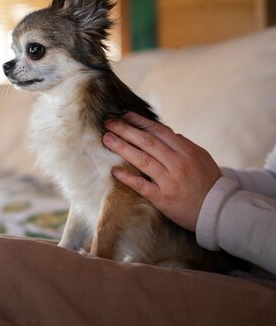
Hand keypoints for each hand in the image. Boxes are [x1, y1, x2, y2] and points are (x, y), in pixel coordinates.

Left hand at [102, 112, 221, 231]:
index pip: (158, 131)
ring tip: (107, 139)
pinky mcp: (163, 198)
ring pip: (142, 159)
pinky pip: (141, 185)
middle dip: (125, 130)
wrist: (219, 210)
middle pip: (147, 142)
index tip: (124, 115)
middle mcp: (177, 163)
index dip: (139, 121)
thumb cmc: (209, 182)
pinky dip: (127, 177)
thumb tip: (165, 132)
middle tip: (108, 123)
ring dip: (122, 147)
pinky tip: (114, 171)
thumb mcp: (201, 157)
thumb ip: (183, 144)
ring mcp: (169, 180)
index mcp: (186, 151)